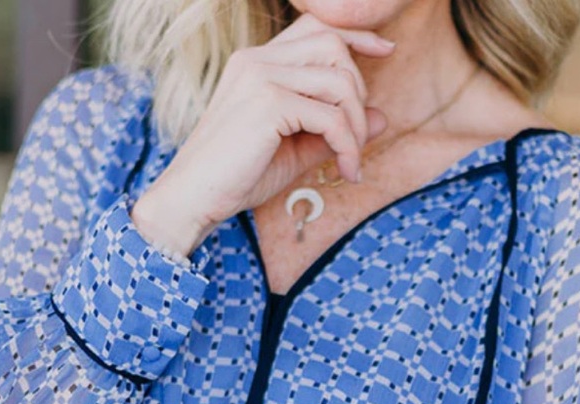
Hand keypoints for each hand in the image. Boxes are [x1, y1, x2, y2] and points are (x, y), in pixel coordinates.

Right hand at [130, 11, 392, 254]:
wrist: (193, 198)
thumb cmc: (237, 177)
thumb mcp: (294, 150)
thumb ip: (334, 130)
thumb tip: (383, 116)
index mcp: (257, 63)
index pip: (316, 28)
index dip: (356, 36)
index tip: (385, 52)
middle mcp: (258, 60)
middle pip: (334, 46)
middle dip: (358, 93)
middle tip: (356, 140)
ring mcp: (261, 77)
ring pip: (339, 83)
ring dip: (356, 127)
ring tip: (351, 162)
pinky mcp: (269, 103)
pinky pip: (331, 118)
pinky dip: (348, 146)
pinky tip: (346, 171)